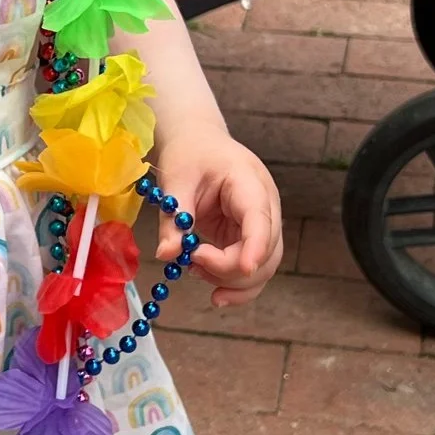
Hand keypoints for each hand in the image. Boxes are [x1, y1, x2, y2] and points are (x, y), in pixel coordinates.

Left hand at [153, 133, 283, 310]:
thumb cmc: (189, 154)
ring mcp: (262, 223)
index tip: (244, 268)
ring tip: (194, 272)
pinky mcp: (250, 237)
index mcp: (249, 182)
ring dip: (233, 281)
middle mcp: (266, 205)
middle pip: (268, 250)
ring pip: (265, 266)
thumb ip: (174, 219)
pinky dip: (235, 284)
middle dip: (232, 269)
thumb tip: (167, 255)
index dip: (256, 246)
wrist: (199, 142)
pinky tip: (214, 292)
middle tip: (191, 264)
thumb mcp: (176, 180)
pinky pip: (252, 267)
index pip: (260, 218)